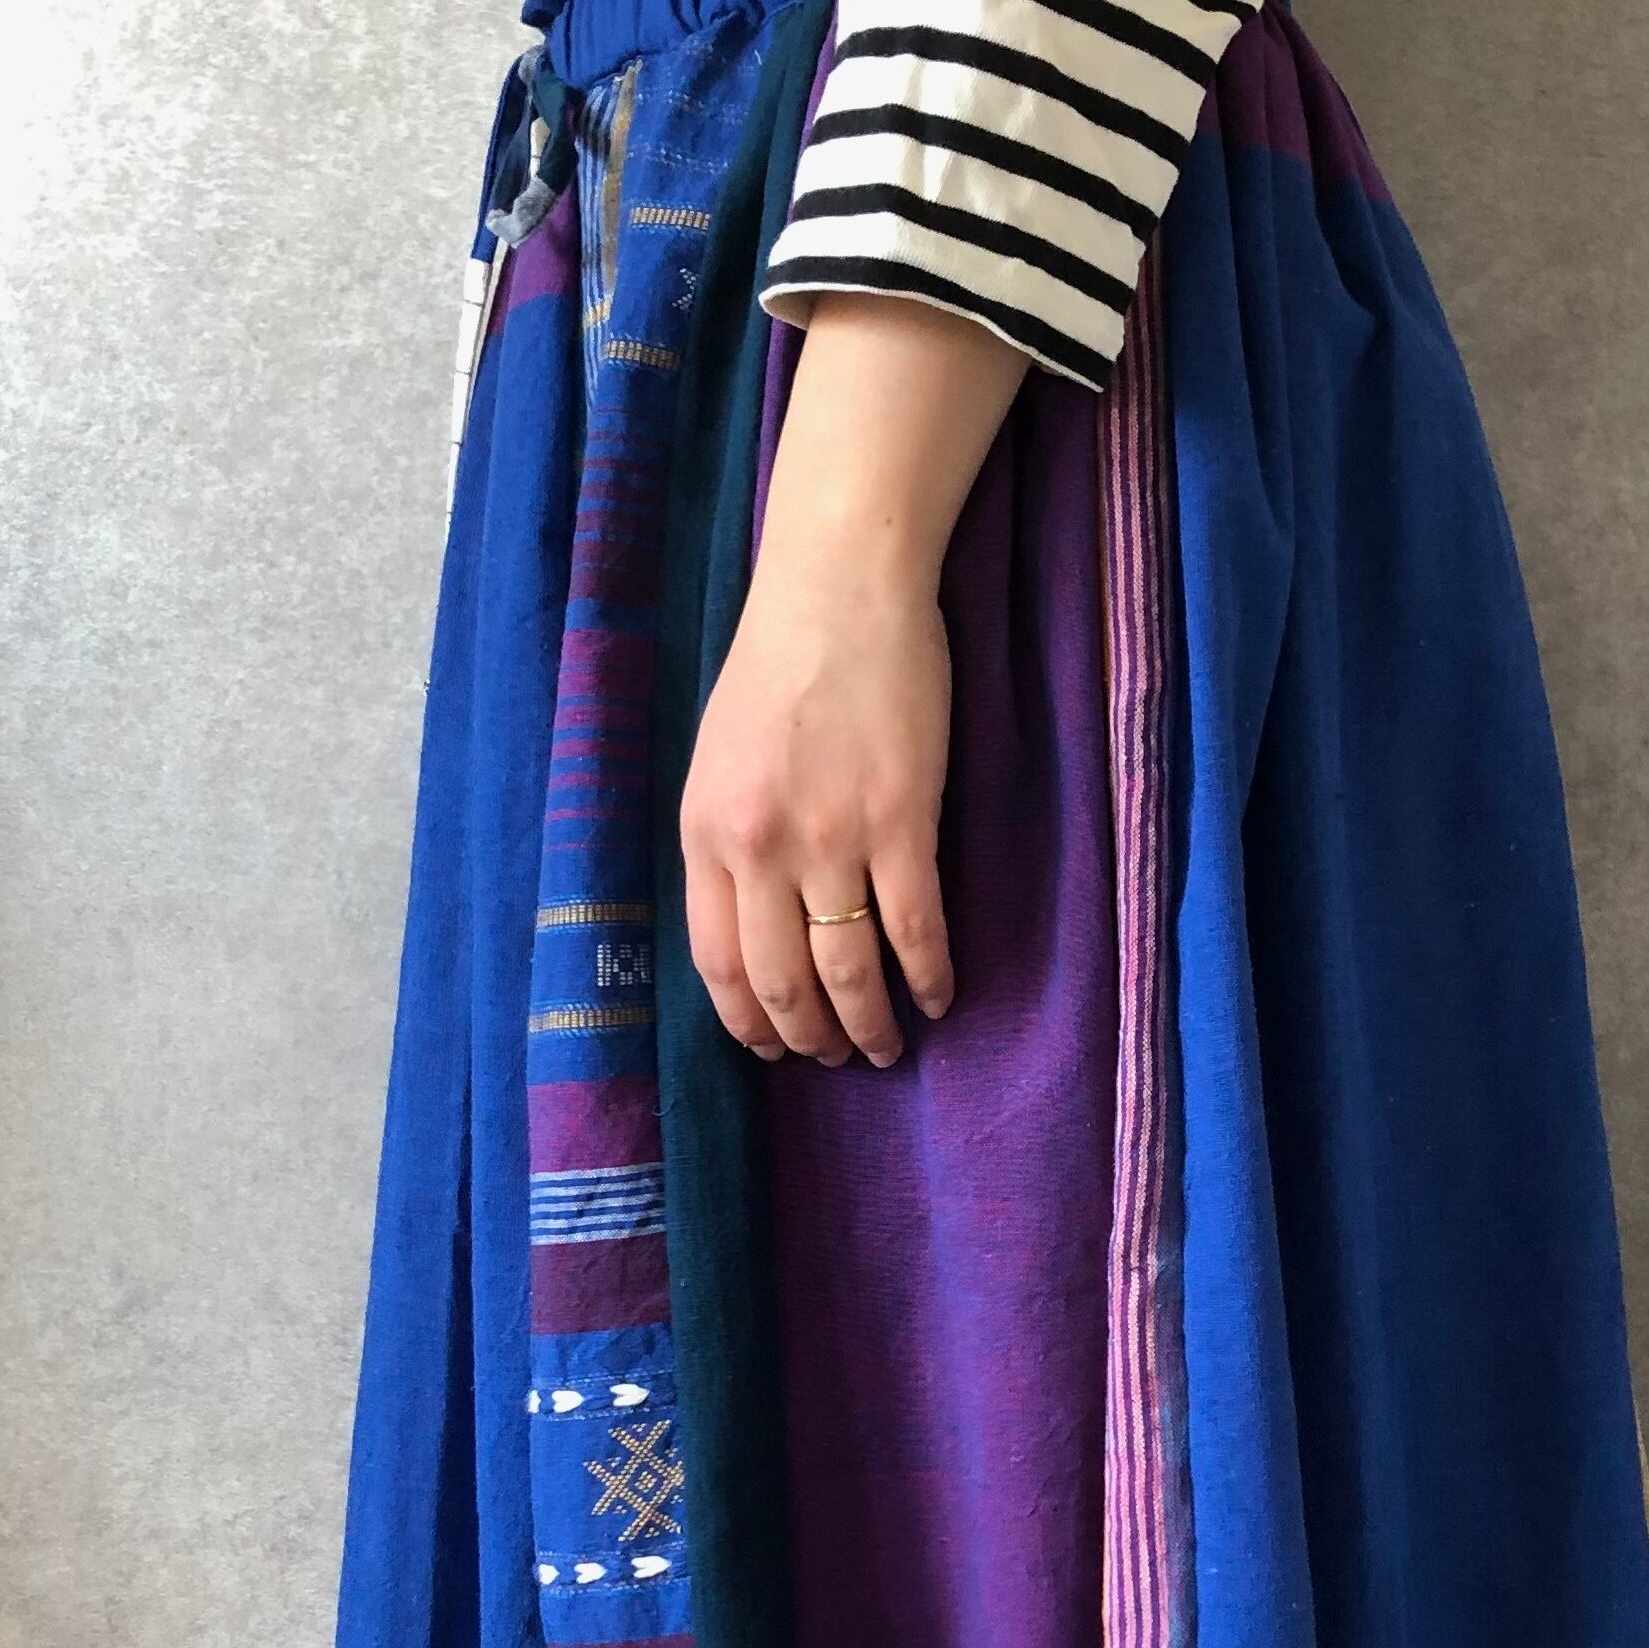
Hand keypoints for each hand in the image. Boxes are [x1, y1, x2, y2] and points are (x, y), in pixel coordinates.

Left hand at [680, 291, 1030, 1067]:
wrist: (841, 589)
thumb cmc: (780, 662)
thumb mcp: (720, 758)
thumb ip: (729, 838)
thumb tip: (753, 917)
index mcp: (705, 833)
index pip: (718, 961)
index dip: (748, 1018)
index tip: (771, 1048)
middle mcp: (759, 850)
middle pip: (782, 981)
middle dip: (811, 1036)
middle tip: (839, 1058)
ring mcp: (831, 840)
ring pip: (848, 971)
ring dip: (871, 1023)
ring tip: (890, 1045)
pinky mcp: (900, 823)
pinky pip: (914, 928)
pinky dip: (931, 974)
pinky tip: (942, 995)